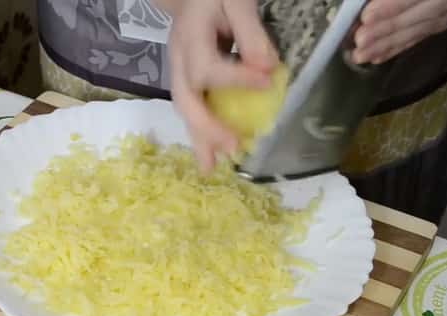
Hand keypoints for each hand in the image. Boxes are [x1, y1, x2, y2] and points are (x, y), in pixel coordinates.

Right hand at [164, 0, 277, 171]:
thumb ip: (251, 33)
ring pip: (184, 110)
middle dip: (207, 127)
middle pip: (185, 99)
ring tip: (210, 167)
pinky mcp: (185, 80)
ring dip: (198, 140)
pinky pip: (190, 110)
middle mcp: (179, 57)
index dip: (237, 78)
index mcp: (191, 34)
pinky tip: (211, 155)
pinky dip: (200, 134)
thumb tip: (268, 69)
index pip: (209, 66)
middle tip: (232, 147)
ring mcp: (178, 70)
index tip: (266, 83)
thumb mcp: (236, 1)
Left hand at [353, 0, 446, 63]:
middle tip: (361, 42)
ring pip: (429, 25)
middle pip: (428, 11)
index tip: (368, 16)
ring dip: (393, 42)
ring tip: (363, 55)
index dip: (395, 4)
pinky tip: (381, 55)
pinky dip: (404, 43)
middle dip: (390, 29)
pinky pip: (433, 30)